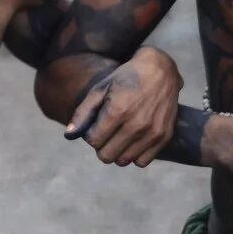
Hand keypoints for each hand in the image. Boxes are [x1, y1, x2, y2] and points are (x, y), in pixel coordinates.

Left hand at [64, 47, 182, 166]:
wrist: (160, 71)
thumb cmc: (125, 79)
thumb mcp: (100, 89)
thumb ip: (83, 113)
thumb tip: (68, 135)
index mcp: (118, 111)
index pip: (94, 141)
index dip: (91, 135)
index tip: (96, 125)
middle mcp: (136, 124)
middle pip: (107, 155)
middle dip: (102, 145)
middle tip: (106, 132)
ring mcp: (152, 132)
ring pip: (123, 161)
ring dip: (117, 151)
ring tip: (119, 134)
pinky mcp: (164, 136)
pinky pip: (142, 162)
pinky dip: (134, 155)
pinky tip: (133, 140)